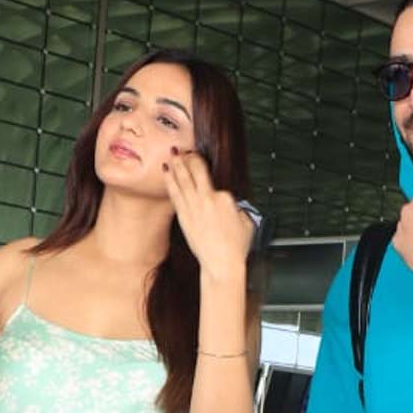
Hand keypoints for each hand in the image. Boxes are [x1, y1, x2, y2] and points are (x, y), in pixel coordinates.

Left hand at [165, 149, 253, 284]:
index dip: (203, 163)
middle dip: (188, 157)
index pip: (213, 177)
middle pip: (195, 171)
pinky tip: (166, 170)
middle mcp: (207, 199)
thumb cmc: (235, 246)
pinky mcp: (184, 216)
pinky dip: (170, 180)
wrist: (221, 264)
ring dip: (177, 164)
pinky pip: (175, 193)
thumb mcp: (246, 221)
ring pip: (182, 179)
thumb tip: (230, 203)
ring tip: (172, 152)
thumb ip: (236, 207)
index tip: (198, 156)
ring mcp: (193, 207)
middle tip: (183, 148)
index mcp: (224, 198)